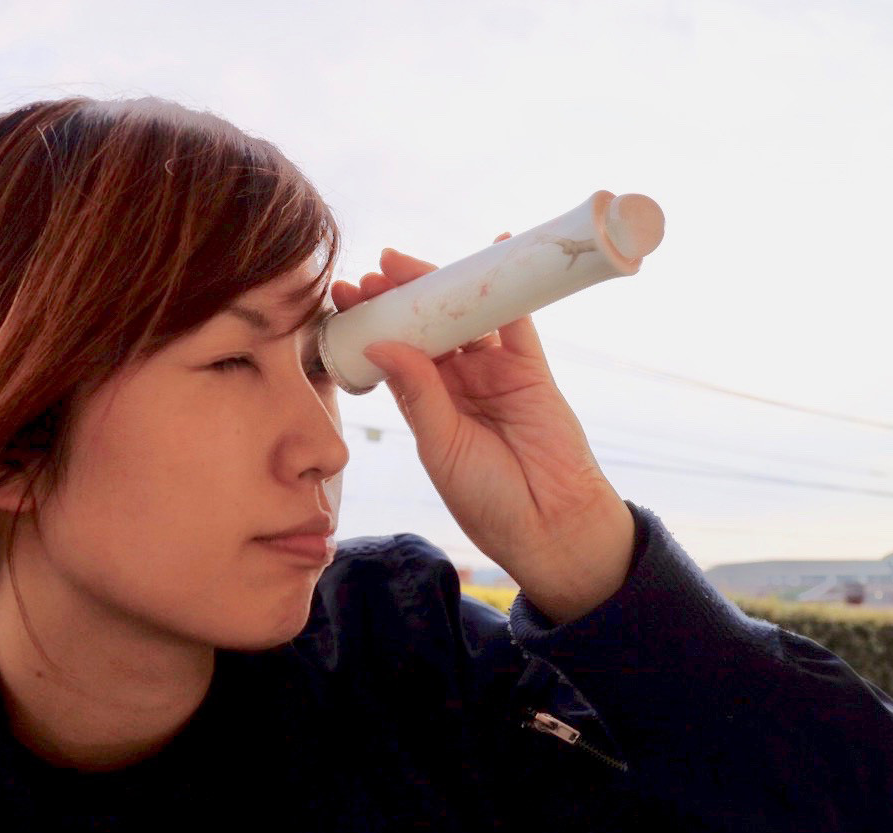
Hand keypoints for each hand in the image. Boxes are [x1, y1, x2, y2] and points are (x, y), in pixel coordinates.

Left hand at [330, 241, 635, 623]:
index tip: (344, 299)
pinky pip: (518, 319)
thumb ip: (417, 394)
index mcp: (426, 405)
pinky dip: (508, 286)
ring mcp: (494, 372)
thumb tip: (379, 343)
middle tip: (372, 272)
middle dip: (397, 298)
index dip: (371, 324)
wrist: (548, 524)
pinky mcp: (530, 368)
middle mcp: (457, 383)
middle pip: (425, 327)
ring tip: (404, 262)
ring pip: (464, 316)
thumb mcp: (440, 446)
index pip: (393, 353)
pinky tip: (494, 248)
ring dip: (438, 286)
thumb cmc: (487, 499)